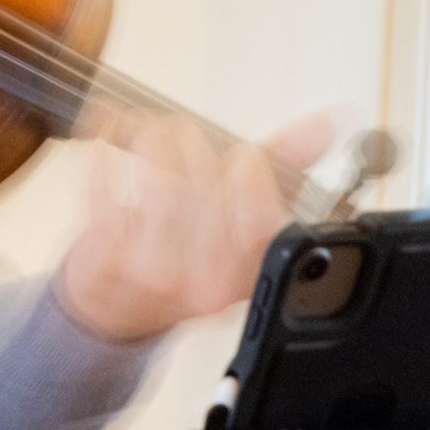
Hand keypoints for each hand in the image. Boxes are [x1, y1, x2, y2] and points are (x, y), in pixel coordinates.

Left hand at [53, 110, 338, 344]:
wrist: (119, 306)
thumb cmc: (186, 255)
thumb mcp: (245, 217)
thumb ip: (287, 166)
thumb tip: (326, 125)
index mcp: (249, 274)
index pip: (264, 211)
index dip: (253, 169)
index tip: (243, 154)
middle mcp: (204, 282)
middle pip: (207, 184)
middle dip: (192, 142)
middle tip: (181, 133)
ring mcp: (151, 273)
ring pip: (159, 179)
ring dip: (152, 137)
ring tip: (148, 128)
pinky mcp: (103, 259)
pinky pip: (104, 184)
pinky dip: (105, 139)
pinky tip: (110, 123)